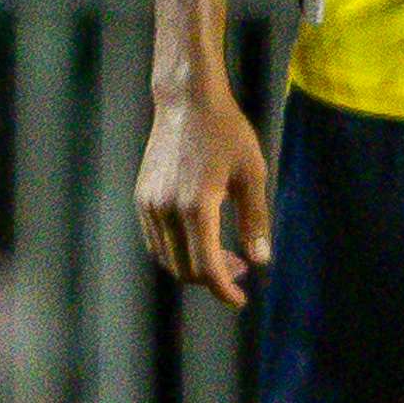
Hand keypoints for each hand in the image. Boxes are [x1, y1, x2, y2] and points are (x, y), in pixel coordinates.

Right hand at [135, 74, 270, 307]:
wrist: (187, 102)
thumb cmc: (226, 133)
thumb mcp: (252, 174)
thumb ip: (255, 219)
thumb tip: (261, 261)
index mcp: (196, 206)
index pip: (206, 266)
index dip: (224, 289)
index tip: (240, 300)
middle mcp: (165, 209)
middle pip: (184, 268)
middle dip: (213, 278)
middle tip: (242, 269)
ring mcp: (149, 204)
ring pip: (167, 257)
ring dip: (195, 266)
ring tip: (227, 255)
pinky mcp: (142, 197)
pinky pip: (157, 240)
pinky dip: (178, 250)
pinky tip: (203, 239)